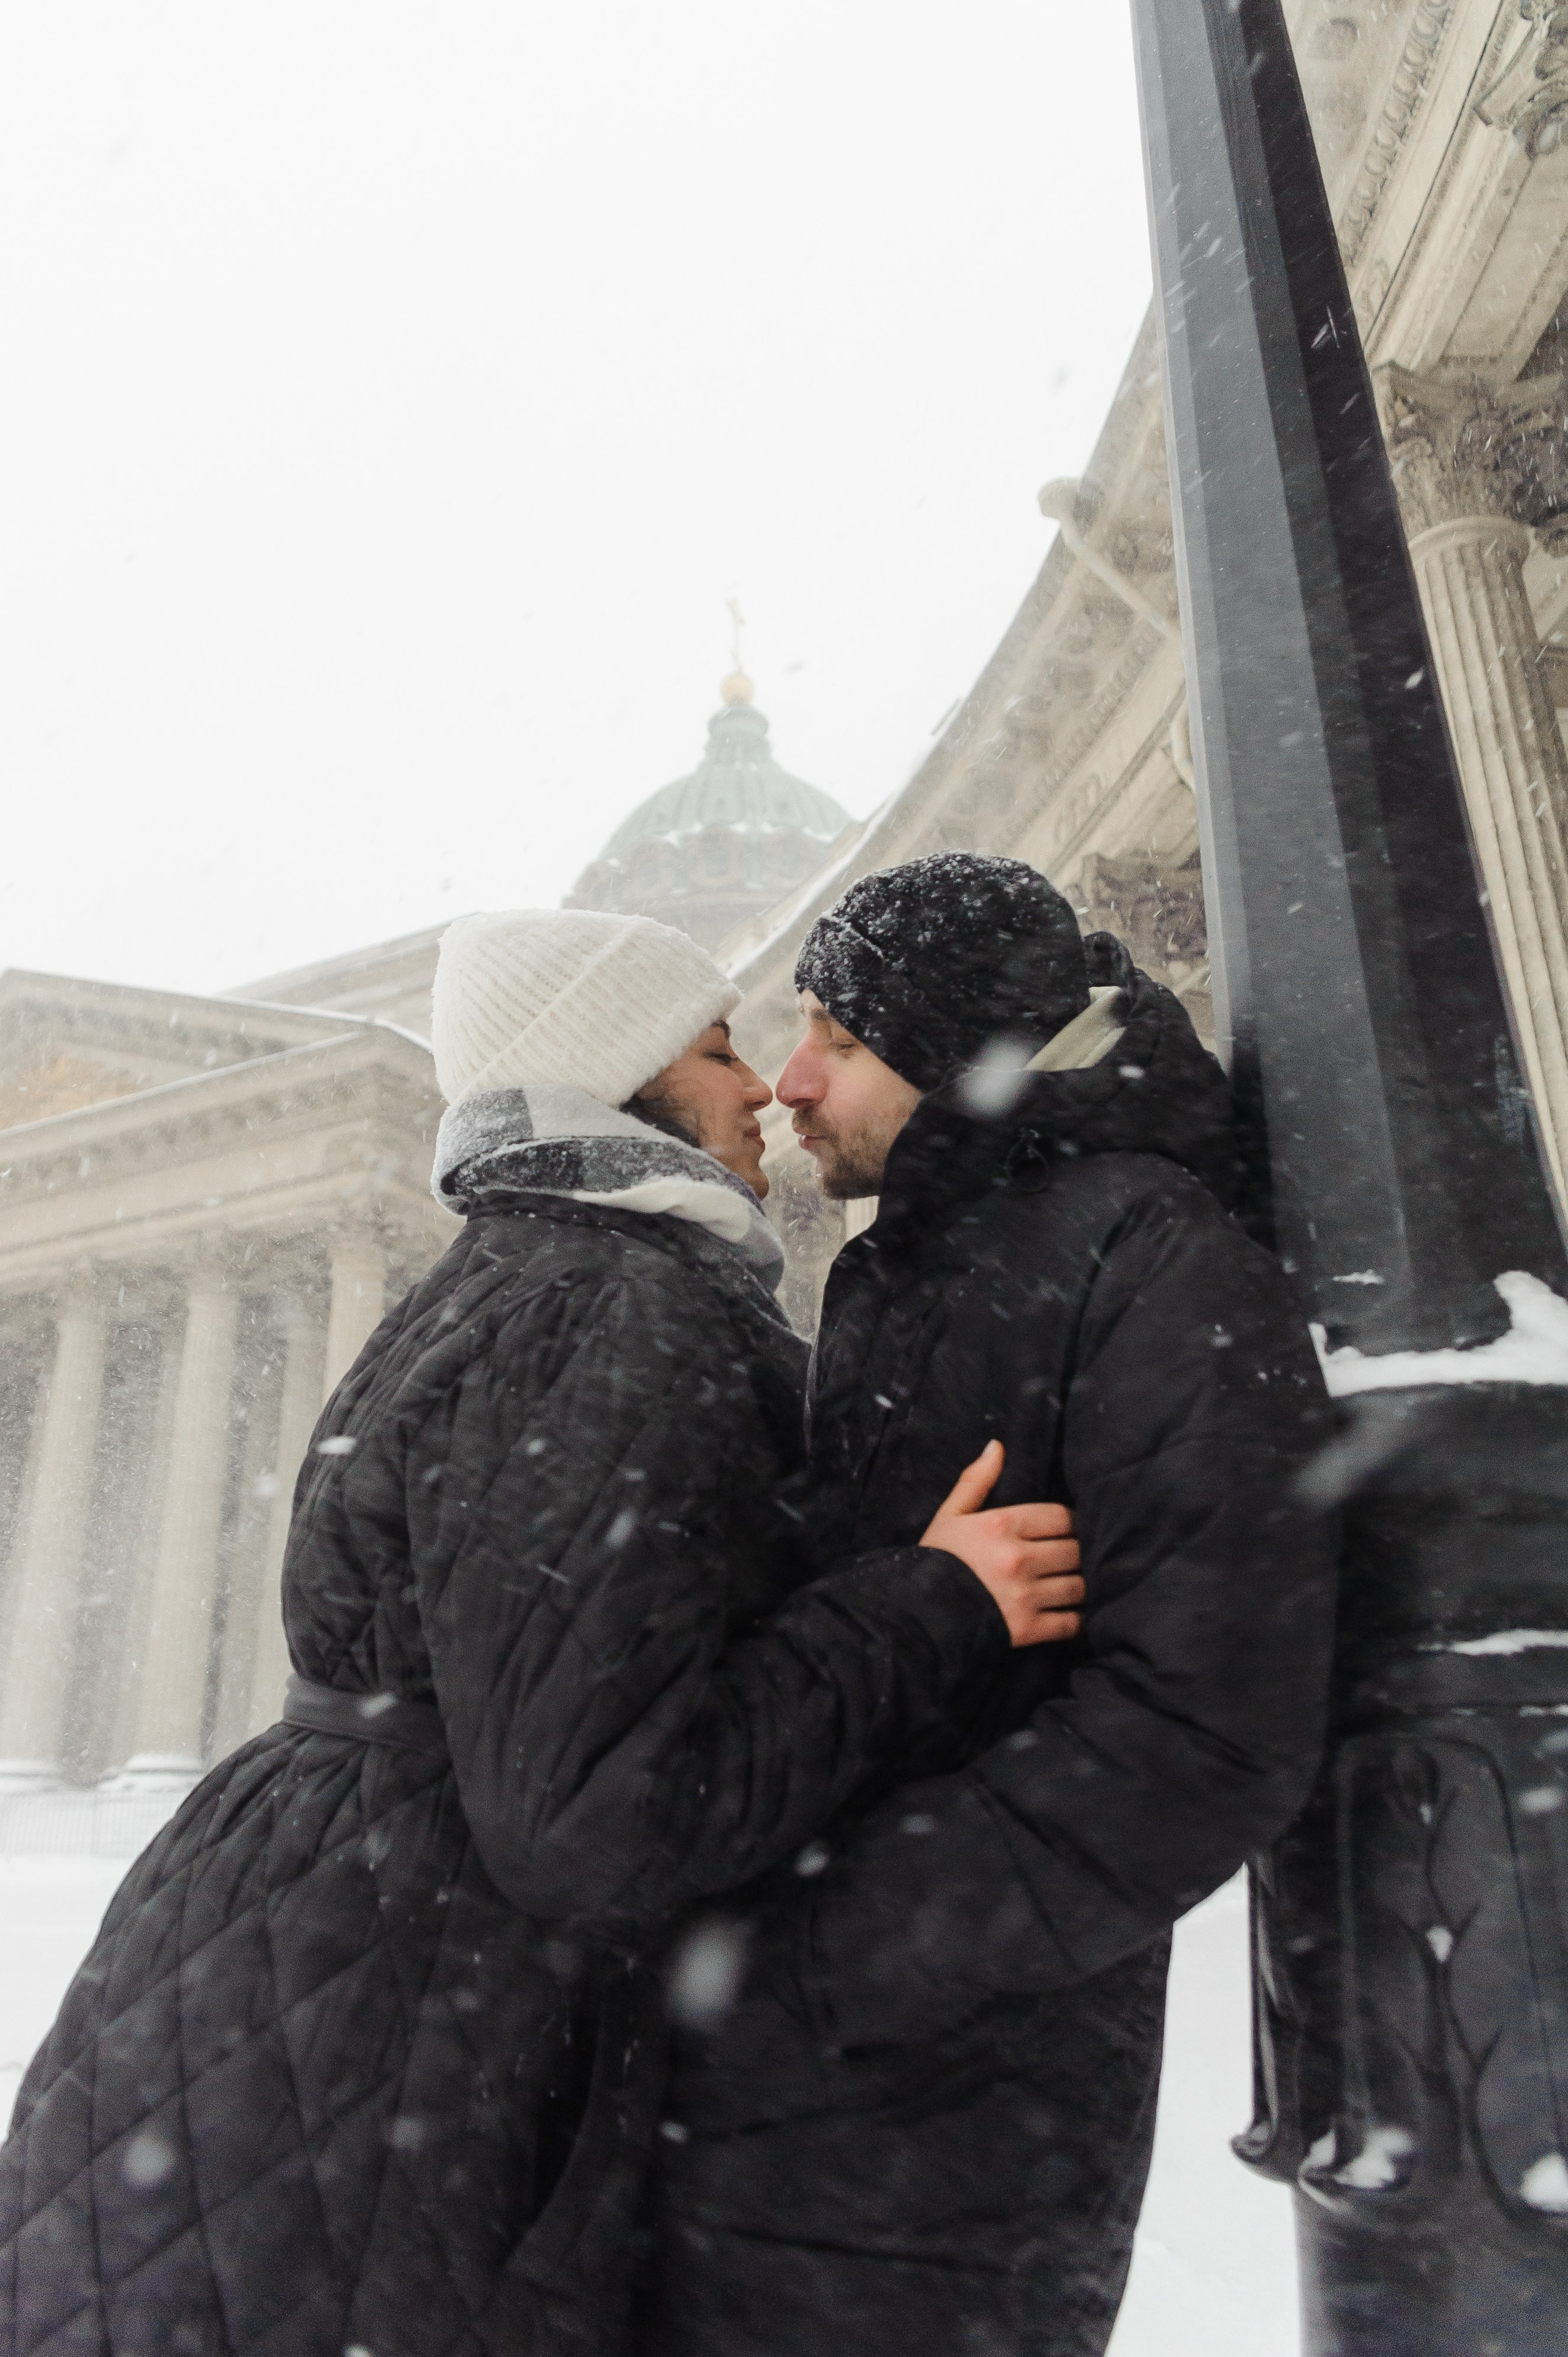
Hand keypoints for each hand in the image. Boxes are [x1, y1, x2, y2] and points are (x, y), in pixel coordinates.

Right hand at [920, 1440, 1082, 1648]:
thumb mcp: (950, 1516)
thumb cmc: (935, 1562)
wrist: (914, 1616)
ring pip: (1079, 1586)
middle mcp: (1019, 1558)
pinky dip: (1077, 1620)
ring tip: (1073, 1584)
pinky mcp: (1028, 1630)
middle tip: (1071, 1559)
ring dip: (1080, 1585)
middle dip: (1077, 1553)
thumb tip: (997, 1446)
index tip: (1063, 1531)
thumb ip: (976, 1480)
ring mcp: (1026, 1596)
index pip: (1062, 1516)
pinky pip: (1071, 1623)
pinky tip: (1069, 1613)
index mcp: (1002, 1525)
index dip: (1069, 1523)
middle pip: (1076, 1550)